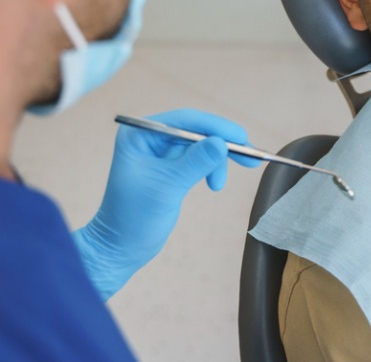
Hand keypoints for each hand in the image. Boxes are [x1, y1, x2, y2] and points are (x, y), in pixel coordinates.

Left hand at [72, 109, 260, 299]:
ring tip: (219, 185)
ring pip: (200, 145)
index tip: (241, 139)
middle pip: (195, 130)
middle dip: (222, 143)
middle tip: (249, 156)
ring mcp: (160, 154)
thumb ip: (195, 162)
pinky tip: (214, 184)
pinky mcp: (170, 169)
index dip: (216, 127)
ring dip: (217, 160)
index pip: (184, 121)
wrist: (120, 249)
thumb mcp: (167, 187)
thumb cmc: (134, 218)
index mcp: (139, 135)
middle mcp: (149, 139)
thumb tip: (222, 142)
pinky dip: (210, 168)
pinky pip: (197, 159)